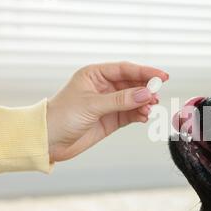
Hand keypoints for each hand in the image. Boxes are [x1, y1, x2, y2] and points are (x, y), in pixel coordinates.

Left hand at [46, 62, 167, 161]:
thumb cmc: (61, 116)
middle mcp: (103, 87)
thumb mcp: (92, 105)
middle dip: (146, 89)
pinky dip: (139, 114)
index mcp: (95, 75)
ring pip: (134, 99)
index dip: (144, 72)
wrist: (48, 141)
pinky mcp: (111, 119)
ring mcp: (109, 103)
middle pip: (132, 84)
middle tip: (157, 94)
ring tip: (150, 108)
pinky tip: (143, 116)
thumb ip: (121, 100)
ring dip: (144, 103)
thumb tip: (145, 94)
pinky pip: (131, 113)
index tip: (161, 76)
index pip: (125, 69)